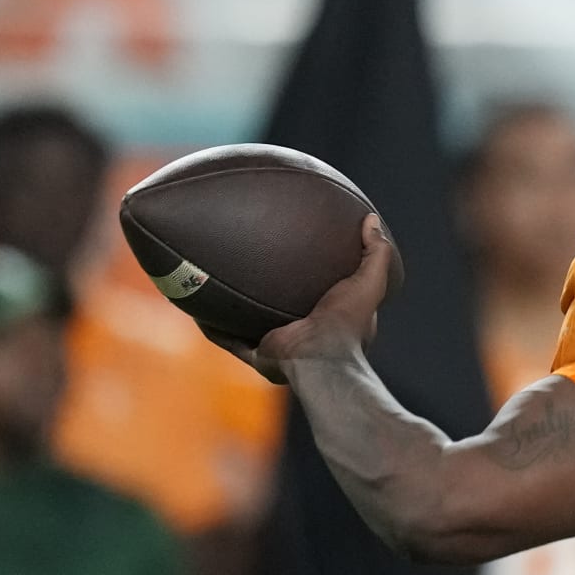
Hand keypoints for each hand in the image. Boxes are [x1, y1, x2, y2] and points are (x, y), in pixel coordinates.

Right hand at [201, 215, 395, 383]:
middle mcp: (305, 334)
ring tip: (221, 281)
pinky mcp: (258, 354)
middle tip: (254, 263)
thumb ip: (375, 251)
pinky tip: (199, 306)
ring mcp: (280, 345)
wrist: (320, 355)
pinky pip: (228, 339)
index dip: (314, 278)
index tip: (300, 255)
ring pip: (252, 325)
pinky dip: (213, 326)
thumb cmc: (347, 320)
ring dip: (238, 310)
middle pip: (282, 310)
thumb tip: (371, 219)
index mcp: (332, 321)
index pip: (324, 297)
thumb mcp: (370, 280)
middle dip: (269, 292)